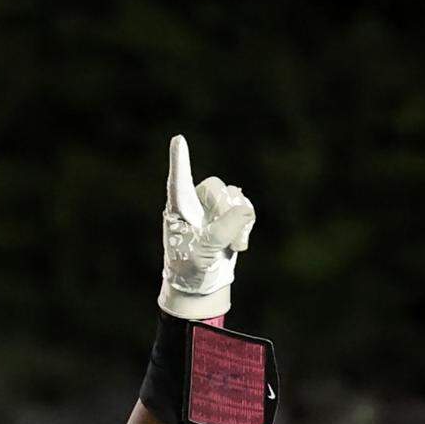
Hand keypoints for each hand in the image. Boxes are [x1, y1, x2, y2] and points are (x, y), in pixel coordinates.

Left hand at [158, 134, 254, 319]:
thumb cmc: (191, 267)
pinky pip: (245, 207)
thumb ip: (224, 228)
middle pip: (216, 187)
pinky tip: (239, 244)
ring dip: (238, 222)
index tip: (178, 139)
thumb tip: (244, 208)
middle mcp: (194, 203)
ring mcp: (213, 208)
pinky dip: (246, 225)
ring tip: (232, 246)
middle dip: (224, 211)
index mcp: (178, 210)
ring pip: (234, 196)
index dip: (180, 161)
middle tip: (225, 239)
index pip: (179, 182)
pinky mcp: (229, 215)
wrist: (201, 283)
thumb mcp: (205, 250)